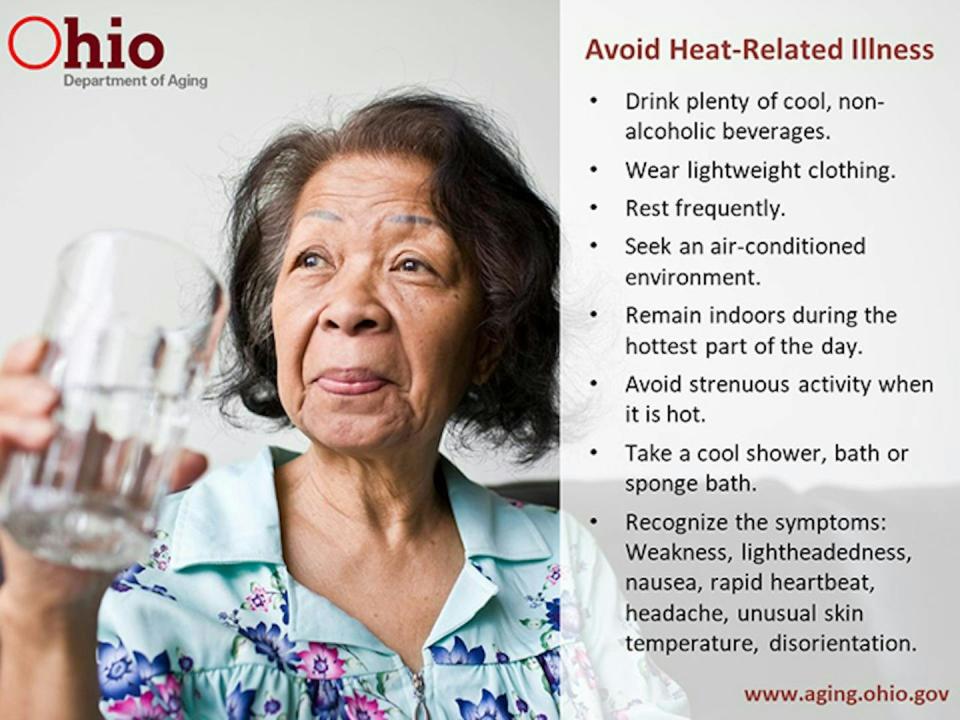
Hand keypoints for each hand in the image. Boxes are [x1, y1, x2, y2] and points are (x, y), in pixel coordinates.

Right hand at [0, 336, 208, 614]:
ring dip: (8, 419)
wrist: (68, 587)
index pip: (30, 377)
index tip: (45, 345)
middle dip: (18, 384)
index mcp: (53, 424)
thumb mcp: (136, 494)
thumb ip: (165, 473)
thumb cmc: (98, 528)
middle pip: (2, 393)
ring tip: (43, 428)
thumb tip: (199, 460)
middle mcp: (20, 440)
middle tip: (50, 396)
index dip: (29, 357)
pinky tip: (10, 445)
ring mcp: (4, 468)